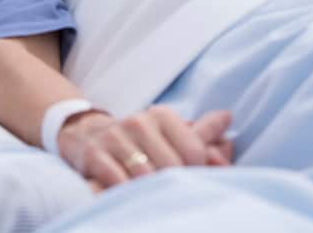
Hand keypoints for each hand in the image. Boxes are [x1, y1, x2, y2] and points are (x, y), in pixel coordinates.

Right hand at [57, 106, 232, 189]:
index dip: (198, 174)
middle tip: (174, 196)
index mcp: (161, 115)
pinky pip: (118, 181)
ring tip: (153, 198)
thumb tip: (228, 118)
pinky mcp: (93, 155)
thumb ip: (201, 134)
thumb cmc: (137, 140)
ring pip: (146, 176)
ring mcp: (114, 137)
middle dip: (175, 186)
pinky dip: (127, 193)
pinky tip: (130, 196)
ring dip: (151, 193)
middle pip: (172, 167)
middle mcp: (138, 122)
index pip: (195, 152)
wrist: (84, 135)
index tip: (191, 183)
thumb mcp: (167, 133)